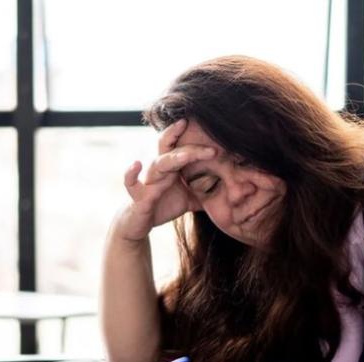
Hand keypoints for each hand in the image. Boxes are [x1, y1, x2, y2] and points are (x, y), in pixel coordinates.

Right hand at [114, 119, 214, 241]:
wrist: (140, 223)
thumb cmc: (164, 206)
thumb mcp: (191, 199)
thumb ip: (207, 193)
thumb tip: (233, 191)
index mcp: (172, 167)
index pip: (183, 147)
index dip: (197, 143)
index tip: (215, 139)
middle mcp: (159, 169)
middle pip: (169, 147)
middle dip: (184, 141)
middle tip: (200, 136)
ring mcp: (147, 181)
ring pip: (157, 164)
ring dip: (171, 159)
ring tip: (184, 156)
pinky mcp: (138, 196)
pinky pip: (131, 183)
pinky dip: (131, 173)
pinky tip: (136, 163)